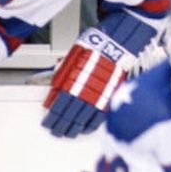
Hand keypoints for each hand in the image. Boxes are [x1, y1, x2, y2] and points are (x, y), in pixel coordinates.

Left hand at [42, 13, 156, 136]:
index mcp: (75, 81)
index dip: (53, 118)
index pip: (60, 107)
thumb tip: (54, 94)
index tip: (49, 123)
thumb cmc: (98, 43)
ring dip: (76, 127)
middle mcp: (87, 90)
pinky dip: (94, 123)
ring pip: (86, 118)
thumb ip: (63, 76)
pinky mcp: (113, 95)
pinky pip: (102, 114)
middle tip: (57, 131)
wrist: (122, 38)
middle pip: (71, 115)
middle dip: (63, 126)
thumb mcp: (74, 56)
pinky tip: (88, 128)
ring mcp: (101, 94)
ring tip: (70, 133)